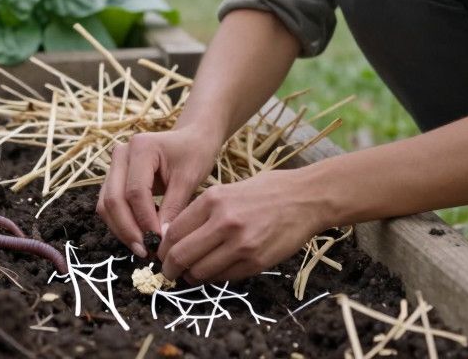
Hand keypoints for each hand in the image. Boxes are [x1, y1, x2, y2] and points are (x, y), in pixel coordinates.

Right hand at [97, 127, 220, 257]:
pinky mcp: (114, 177)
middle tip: (146, 252)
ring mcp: (114, 165)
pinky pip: (110, 204)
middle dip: (128, 229)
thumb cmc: (194, 154)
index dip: (145, 220)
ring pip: (106, 204)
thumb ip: (174, 208)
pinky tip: (139, 236)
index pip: (135, 192)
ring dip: (121, 229)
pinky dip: (121, 223)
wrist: (191, 139)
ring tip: (143, 248)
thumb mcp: (189, 179)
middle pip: (113, 199)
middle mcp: (121, 154)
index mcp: (141, 148)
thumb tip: (162, 239)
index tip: (159, 242)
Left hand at [158, 168, 324, 283]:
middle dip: (169, 269)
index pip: (172, 232)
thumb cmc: (266, 191)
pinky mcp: (255, 261)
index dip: (161, 249)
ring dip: (190, 277)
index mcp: (213, 200)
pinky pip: (223, 277)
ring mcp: (240, 244)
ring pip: (199, 271)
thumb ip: (202, 211)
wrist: (306, 199)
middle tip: (168, 273)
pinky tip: (214, 271)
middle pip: (180, 255)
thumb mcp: (228, 190)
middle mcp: (223, 222)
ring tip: (191, 275)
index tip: (161, 255)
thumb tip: (175, 236)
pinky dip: (213, 278)